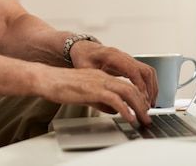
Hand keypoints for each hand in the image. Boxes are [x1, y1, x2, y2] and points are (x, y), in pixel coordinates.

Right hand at [36, 65, 152, 124]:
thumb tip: (115, 110)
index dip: (138, 98)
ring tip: (143, 119)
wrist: (47, 78)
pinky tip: (128, 117)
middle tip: (148, 117)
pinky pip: (114, 99)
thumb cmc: (62, 86)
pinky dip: (125, 109)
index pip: (127, 86)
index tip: (143, 110)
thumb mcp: (87, 94)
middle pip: (131, 88)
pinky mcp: (93, 89)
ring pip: (127, 92)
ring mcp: (99, 82)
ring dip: (138, 107)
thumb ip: (102, 101)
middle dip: (143, 104)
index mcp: (102, 77)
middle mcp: (103, 77)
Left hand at [68, 41, 158, 122]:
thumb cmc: (83, 58)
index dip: (139, 84)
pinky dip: (150, 84)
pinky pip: (145, 72)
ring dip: (152, 88)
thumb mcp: (84, 69)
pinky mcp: (130, 63)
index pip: (132, 70)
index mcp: (112, 56)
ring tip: (149, 104)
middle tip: (147, 105)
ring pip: (148, 71)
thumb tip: (105, 98)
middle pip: (145, 70)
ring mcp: (128, 59)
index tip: (142, 97)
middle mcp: (123, 56)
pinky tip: (147, 96)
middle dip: (149, 89)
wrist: (84, 48)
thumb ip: (95, 82)